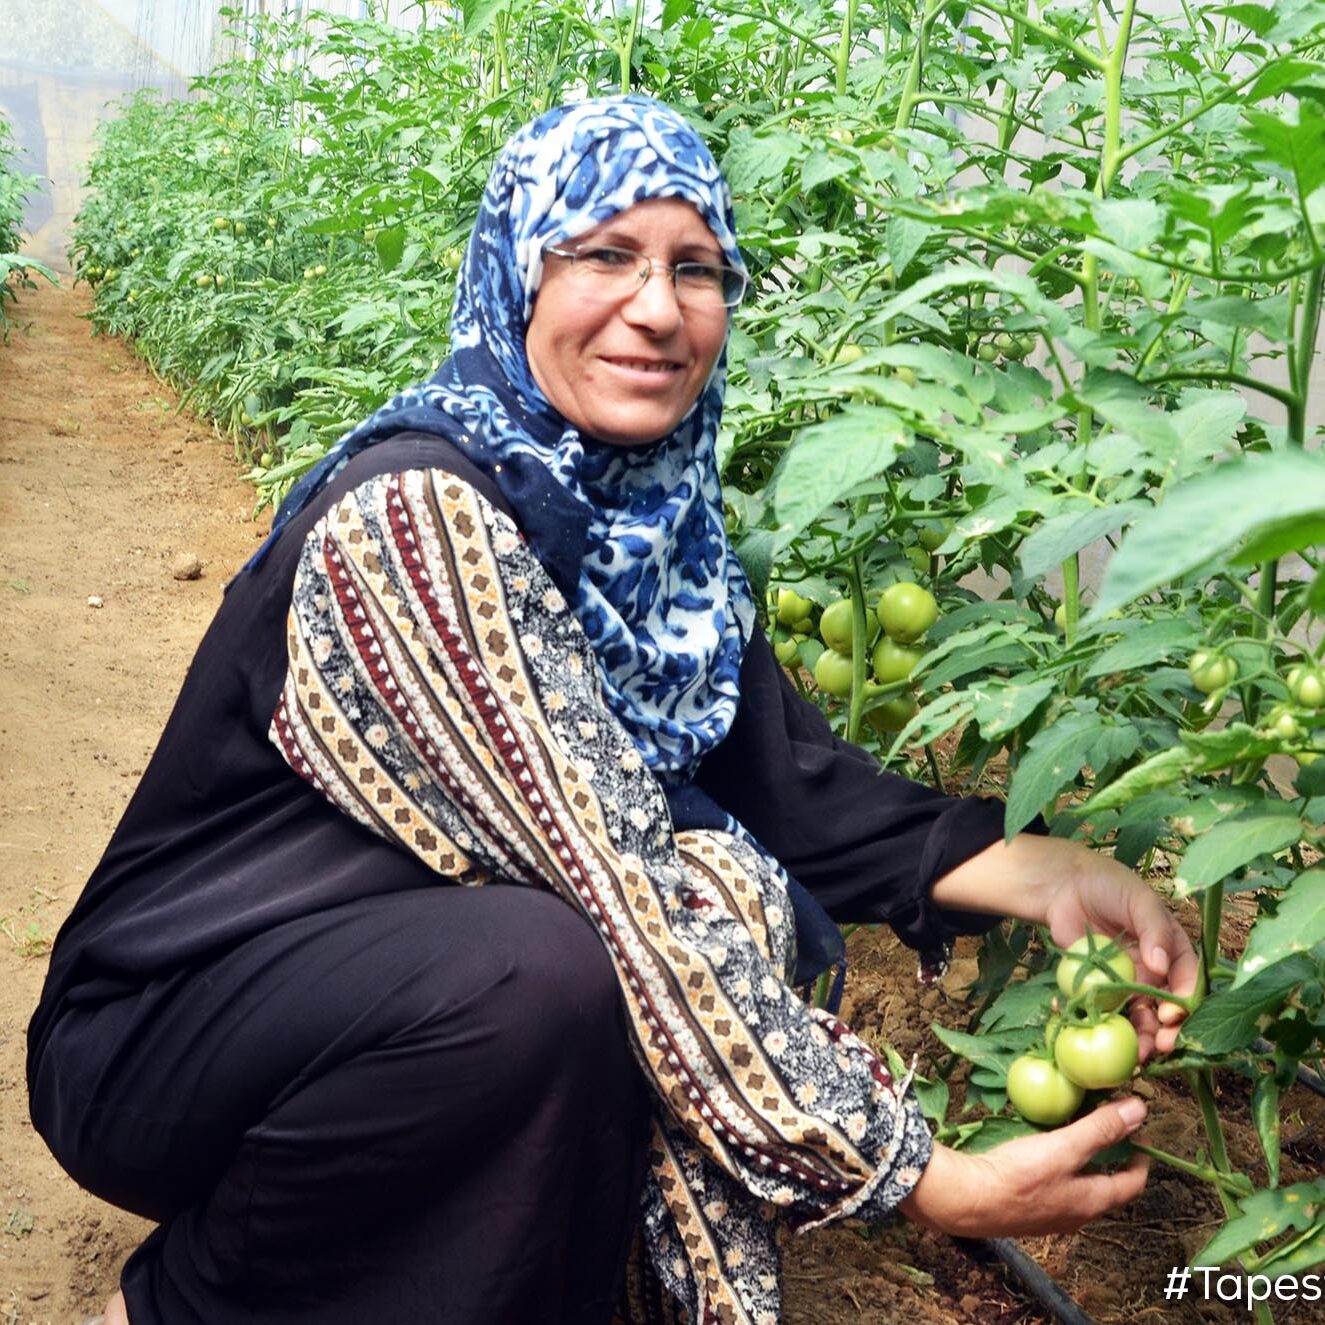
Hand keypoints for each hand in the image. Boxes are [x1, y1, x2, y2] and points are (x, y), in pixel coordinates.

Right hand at [899, 1097, 1149, 1237]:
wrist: (967, 1200)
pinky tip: (1040, 1153)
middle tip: (1108, 1132)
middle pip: (1104, 1188)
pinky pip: (1053, 1189)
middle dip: (1110, 1161)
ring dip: (1083, 1165)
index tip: (1140, 1138)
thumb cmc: (1018, 1176)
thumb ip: (1100, 1129)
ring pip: (1077, 1189)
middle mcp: (1074, 1214)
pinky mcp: (1025, 1210)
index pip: (1131, 1185)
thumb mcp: (1063, 1147)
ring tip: (1075, 1137)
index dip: (1141, 1161)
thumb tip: (1139, 1110)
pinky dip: (1058, 1169)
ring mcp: (1049, 1215)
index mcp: (1091, 1202)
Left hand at [1038, 847, 1198, 1057]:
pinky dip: (1108, 1026)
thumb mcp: (1139, 900)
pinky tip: (1102, 1037)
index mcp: (1172, 950)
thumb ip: (1154, 930)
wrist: (1065, 885)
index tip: (1173, 1015)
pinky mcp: (1100, 987)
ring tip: (1135, 1056)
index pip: (1187, 981)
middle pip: (1166, 1008)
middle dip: (1166, 1030)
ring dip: (1140, 1038)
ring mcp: (1126, 982)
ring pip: (1139, 1016)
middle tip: (1159, 1046)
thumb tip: (1161, 965)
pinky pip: (1108, 1010)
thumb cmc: (1109, 885)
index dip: (1184, 1001)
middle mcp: (1154, 971)